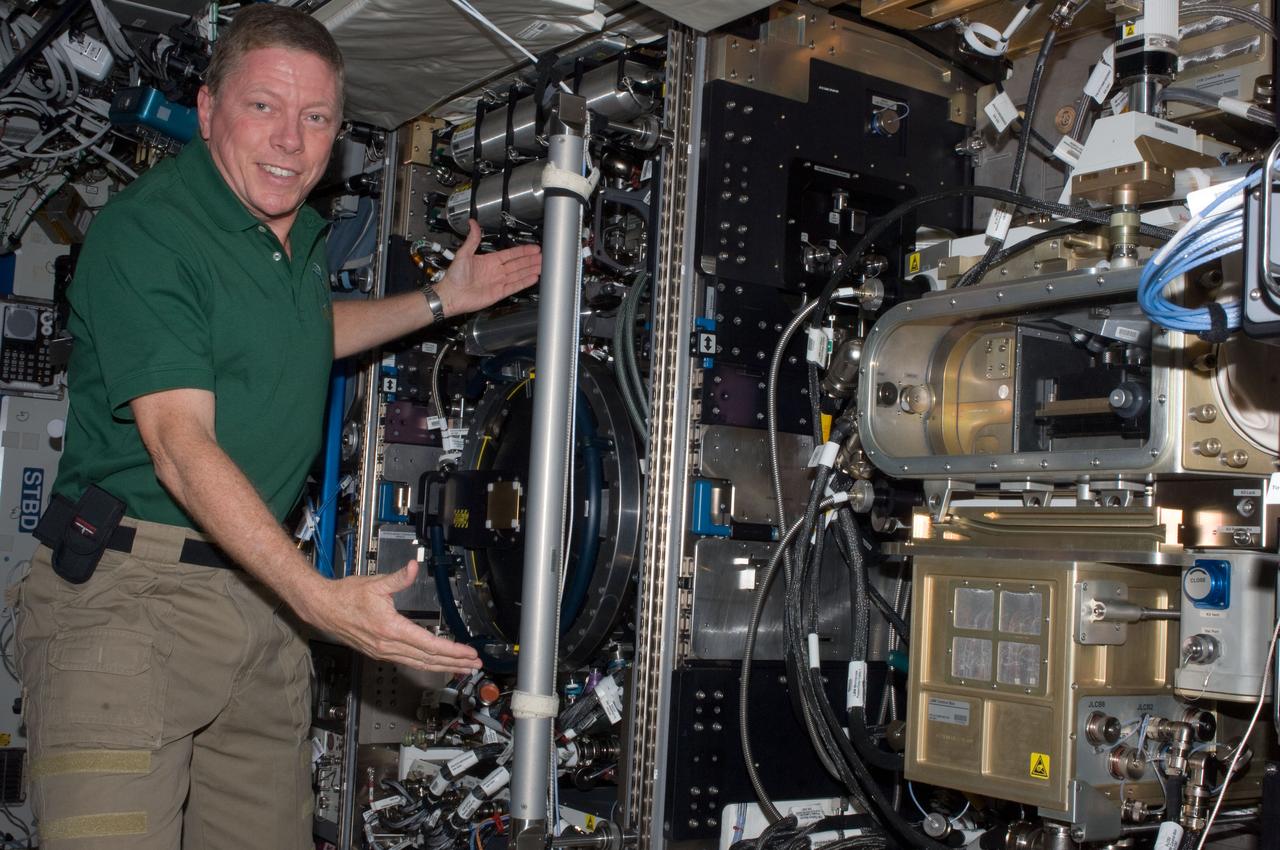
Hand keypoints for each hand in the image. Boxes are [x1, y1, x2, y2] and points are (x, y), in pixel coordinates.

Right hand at [292, 560, 480, 672]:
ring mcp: (383, 651)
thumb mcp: (375, 583)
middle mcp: (387, 645)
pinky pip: (408, 662)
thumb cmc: (345, 596)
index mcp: (390, 629)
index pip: (429, 644)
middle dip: (454, 663)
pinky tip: (437, 664)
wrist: (322, 608)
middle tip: (474, 665)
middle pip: (428, 659)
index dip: (452, 650)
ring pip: (419, 663)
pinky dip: (426, 664)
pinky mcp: (379, 652)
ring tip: (461, 668)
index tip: (468, 653)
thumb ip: (399, 578)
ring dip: (443, 667)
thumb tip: (414, 567)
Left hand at [435, 219, 540, 317]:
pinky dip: (524, 282)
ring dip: (530, 270)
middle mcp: (495, 271)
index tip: (533, 248)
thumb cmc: (454, 277)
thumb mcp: (463, 253)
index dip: (522, 251)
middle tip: (542, 256)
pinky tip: (533, 278)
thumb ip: (472, 239)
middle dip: (530, 260)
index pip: (510, 254)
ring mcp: (498, 282)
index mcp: (489, 261)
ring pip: (519, 274)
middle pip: (518, 264)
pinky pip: (514, 286)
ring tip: (542, 266)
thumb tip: (472, 223)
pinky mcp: (499, 293)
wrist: (450, 295)